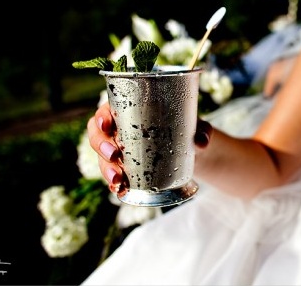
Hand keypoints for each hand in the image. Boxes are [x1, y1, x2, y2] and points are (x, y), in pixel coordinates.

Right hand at [87, 103, 212, 192]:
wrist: (191, 151)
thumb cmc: (189, 129)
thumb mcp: (198, 127)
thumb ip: (202, 131)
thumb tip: (201, 142)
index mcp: (130, 109)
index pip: (106, 111)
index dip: (101, 118)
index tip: (107, 125)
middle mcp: (120, 129)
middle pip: (98, 136)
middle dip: (102, 146)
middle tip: (114, 155)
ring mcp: (119, 150)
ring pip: (103, 158)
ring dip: (106, 169)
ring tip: (117, 180)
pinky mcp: (125, 168)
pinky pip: (112, 174)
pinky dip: (114, 183)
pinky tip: (118, 190)